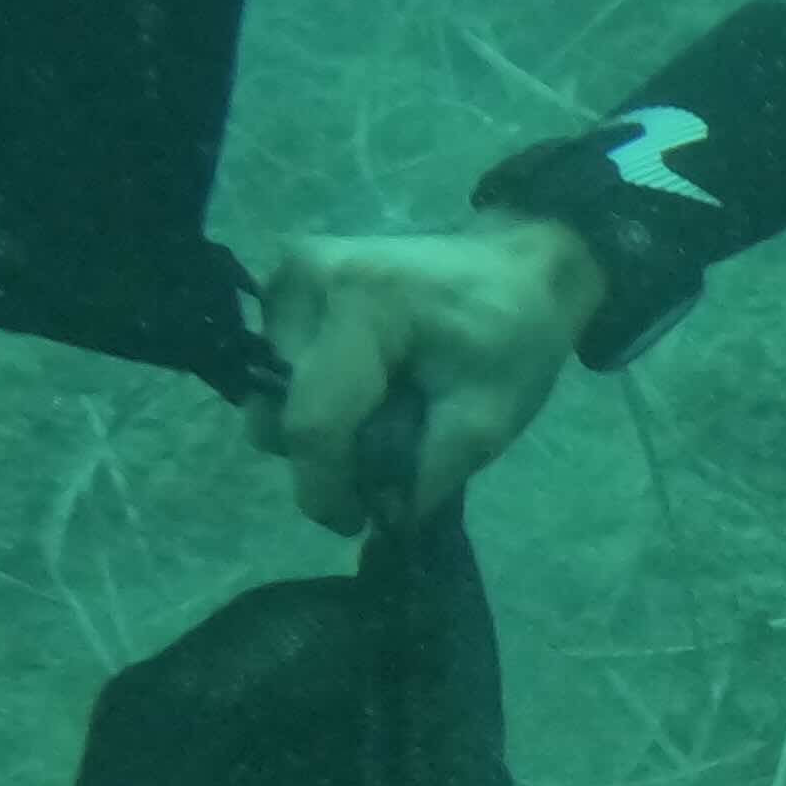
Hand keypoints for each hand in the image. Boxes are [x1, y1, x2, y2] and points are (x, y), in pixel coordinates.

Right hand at [244, 212, 605, 531]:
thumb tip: (380, 520)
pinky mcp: (280, 283)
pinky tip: (362, 390)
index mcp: (361, 301)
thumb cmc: (512, 335)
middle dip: (323, 459)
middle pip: (279, 411)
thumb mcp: (487, 417)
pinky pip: (277, 369)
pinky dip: (315, 394)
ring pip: (270, 394)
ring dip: (318, 427)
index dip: (328, 488)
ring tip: (377, 421)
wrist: (515, 265)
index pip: (314, 423)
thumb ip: (427, 475)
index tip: (358, 521)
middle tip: (379, 468)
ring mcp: (285, 276)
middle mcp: (304, 278)